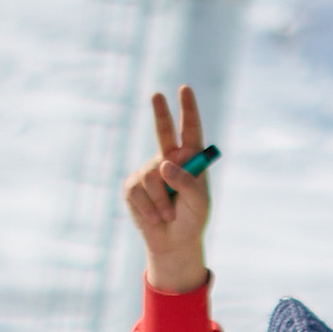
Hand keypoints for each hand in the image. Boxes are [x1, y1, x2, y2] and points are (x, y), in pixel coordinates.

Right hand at [123, 85, 214, 296]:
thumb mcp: (199, 202)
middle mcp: (169, 159)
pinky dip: (149, 207)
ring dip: (161, 201)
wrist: (173, 242)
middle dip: (160, 113)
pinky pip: (138, 191)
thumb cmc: (192, 219)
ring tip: (169, 215)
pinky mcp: (133, 185)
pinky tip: (155, 216)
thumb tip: (164, 163)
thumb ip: (188, 181)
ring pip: (151, 176)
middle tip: (157, 94)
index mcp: (191, 159)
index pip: (190, 130)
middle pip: (163, 131)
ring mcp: (149, 170)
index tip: (184, 89)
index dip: (188, 109)